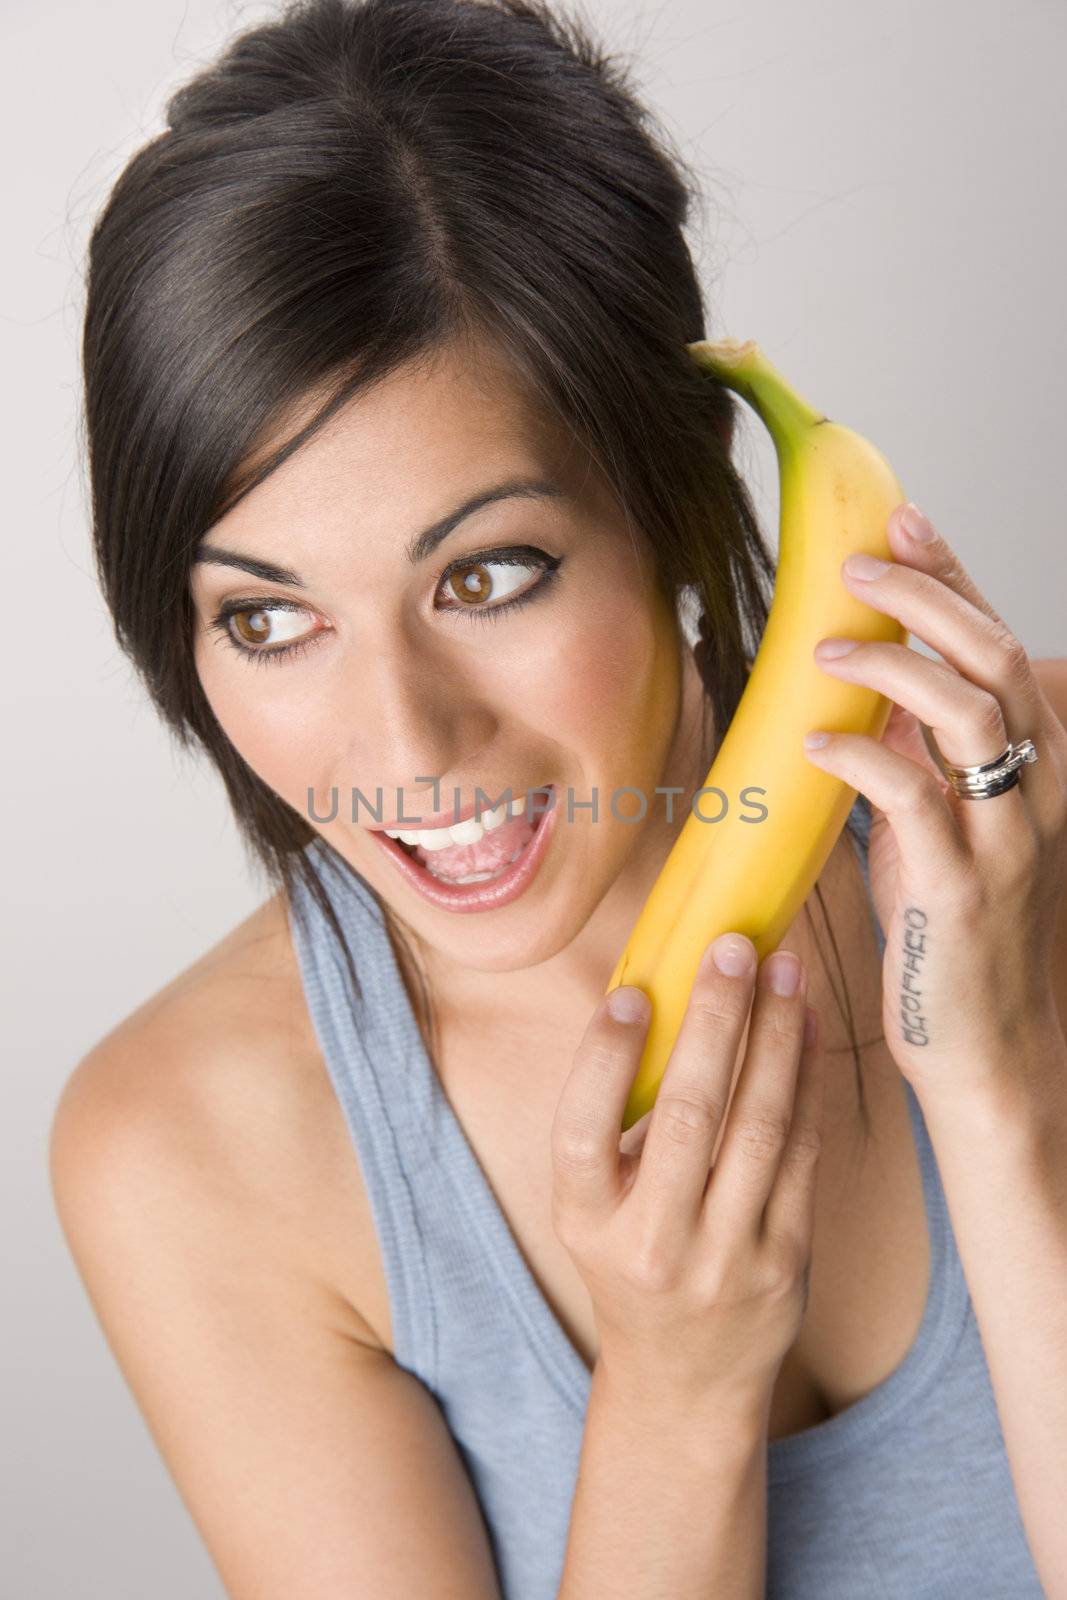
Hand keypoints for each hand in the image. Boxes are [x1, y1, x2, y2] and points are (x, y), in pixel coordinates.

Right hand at [550, 935, 822, 1424]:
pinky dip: (807, 1082)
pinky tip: (807, 1027)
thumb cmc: (631, 1259)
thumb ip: (612, 1121)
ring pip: (757, 1127)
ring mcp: (724, 1256)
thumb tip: (655, 994)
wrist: (686, 1374)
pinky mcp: (785, 1260)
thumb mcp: (593, 1205)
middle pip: (686, 1115)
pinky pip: (801, 1153)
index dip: (605, 1058)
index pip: (581, 1131)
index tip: (635, 993)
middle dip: (715, 1021)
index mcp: (586, 1220)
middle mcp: (651, 1242)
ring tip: (782, 970)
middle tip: (732, 949)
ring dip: (775, 1037)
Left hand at [802, 500, 1066, 1104]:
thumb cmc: (951, 939)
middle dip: (930, 597)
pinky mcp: (958, 890)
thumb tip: (873, 683)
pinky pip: (912, 797)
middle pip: (995, 662)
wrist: (982, 1050)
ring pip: (966, 716)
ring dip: (892, 666)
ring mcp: (1004, 842)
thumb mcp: (942, 832)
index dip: (956, 579)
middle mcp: (1036, 796)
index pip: (1000, 650)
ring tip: (825, 651)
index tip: (905, 523)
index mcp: (1035, 771)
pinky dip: (860, 756)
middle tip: (860, 565)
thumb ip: (920, 757)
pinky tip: (815, 744)